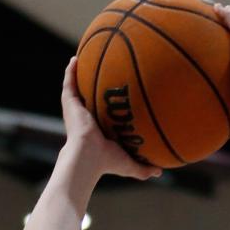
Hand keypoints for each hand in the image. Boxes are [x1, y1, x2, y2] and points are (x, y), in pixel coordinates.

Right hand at [61, 57, 160, 180]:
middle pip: (89, 98)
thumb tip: (160, 171)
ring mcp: (76, 111)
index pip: (103, 114)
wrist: (88, 156)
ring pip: (76, 89)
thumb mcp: (130, 164)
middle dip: (94, 86)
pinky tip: (75, 58)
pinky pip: (69, 84)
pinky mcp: (69, 105)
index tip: (117, 94)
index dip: (109, 105)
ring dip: (79, 74)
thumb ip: (144, 168)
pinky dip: (71, 71)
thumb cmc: (107, 162)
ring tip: (83, 58)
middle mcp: (86, 119)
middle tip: (103, 71)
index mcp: (98, 130)